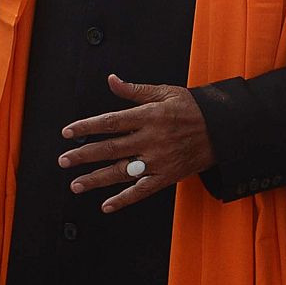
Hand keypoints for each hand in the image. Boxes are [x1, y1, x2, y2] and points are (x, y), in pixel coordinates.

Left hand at [58, 75, 214, 213]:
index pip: (111, 122)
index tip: (67, 132)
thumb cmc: (192, 108)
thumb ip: (135, 90)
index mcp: (149, 116)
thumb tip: (111, 80)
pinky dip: (124, 199)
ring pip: (122, 172)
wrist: (222, 130)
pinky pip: (142, 191)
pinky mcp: (167, 176)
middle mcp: (151, 140)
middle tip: (63, 160)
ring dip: (97, 179)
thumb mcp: (165, 92)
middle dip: (84, 155)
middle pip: (110, 149)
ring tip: (76, 184)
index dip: (87, 127)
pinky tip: (106, 205)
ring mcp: (159, 160)